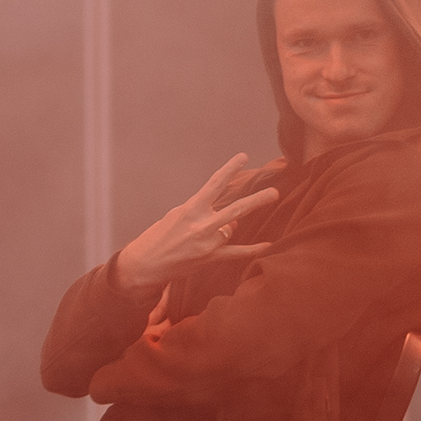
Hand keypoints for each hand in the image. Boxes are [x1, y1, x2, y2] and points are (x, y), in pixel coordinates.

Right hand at [111, 152, 281, 295]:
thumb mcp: (178, 216)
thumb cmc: (159, 236)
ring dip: (227, 228)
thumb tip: (232, 222)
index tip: (243, 156)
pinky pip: (237, 253)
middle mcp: (201, 224)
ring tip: (227, 225)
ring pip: (231, 230)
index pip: (215, 184)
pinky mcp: (209, 259)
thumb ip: (204, 214)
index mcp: (191, 208)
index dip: (230, 169)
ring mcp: (207, 243)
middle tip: (275, 193)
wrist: (145, 264)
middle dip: (258, 200)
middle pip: (237, 209)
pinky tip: (268, 245)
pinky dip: (253, 249)